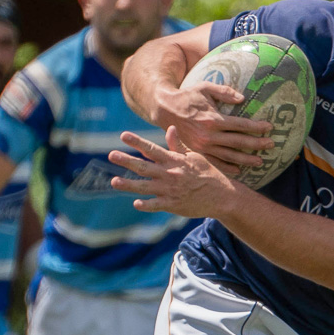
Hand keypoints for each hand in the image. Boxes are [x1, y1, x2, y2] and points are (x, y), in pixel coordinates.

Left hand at [109, 128, 239, 219]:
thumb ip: (178, 145)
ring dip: (128, 184)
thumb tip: (170, 129)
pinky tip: (135, 203)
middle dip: (126, 160)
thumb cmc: (208, 174)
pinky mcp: (173, 205)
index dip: (137, 142)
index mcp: (174, 161)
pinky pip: (156, 205)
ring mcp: (170, 190)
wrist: (222, 196)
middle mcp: (169, 174)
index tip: (123, 135)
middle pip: (144, 166)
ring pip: (145, 187)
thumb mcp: (194, 156)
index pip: (152, 149)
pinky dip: (146, 205)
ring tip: (114, 181)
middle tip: (111, 155)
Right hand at [153, 82, 272, 174]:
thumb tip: (243, 99)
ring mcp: (202, 147)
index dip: (257, 127)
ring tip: (260, 162)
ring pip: (229, 156)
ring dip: (246, 160)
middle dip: (257, 144)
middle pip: (238, 142)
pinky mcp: (196, 152)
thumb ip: (225, 92)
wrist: (165, 109)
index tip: (269, 128)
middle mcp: (209, 136)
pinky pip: (215, 162)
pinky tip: (239, 170)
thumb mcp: (205, 88)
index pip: (241, 125)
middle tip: (271, 145)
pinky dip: (227, 168)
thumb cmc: (188, 96)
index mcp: (213, 119)